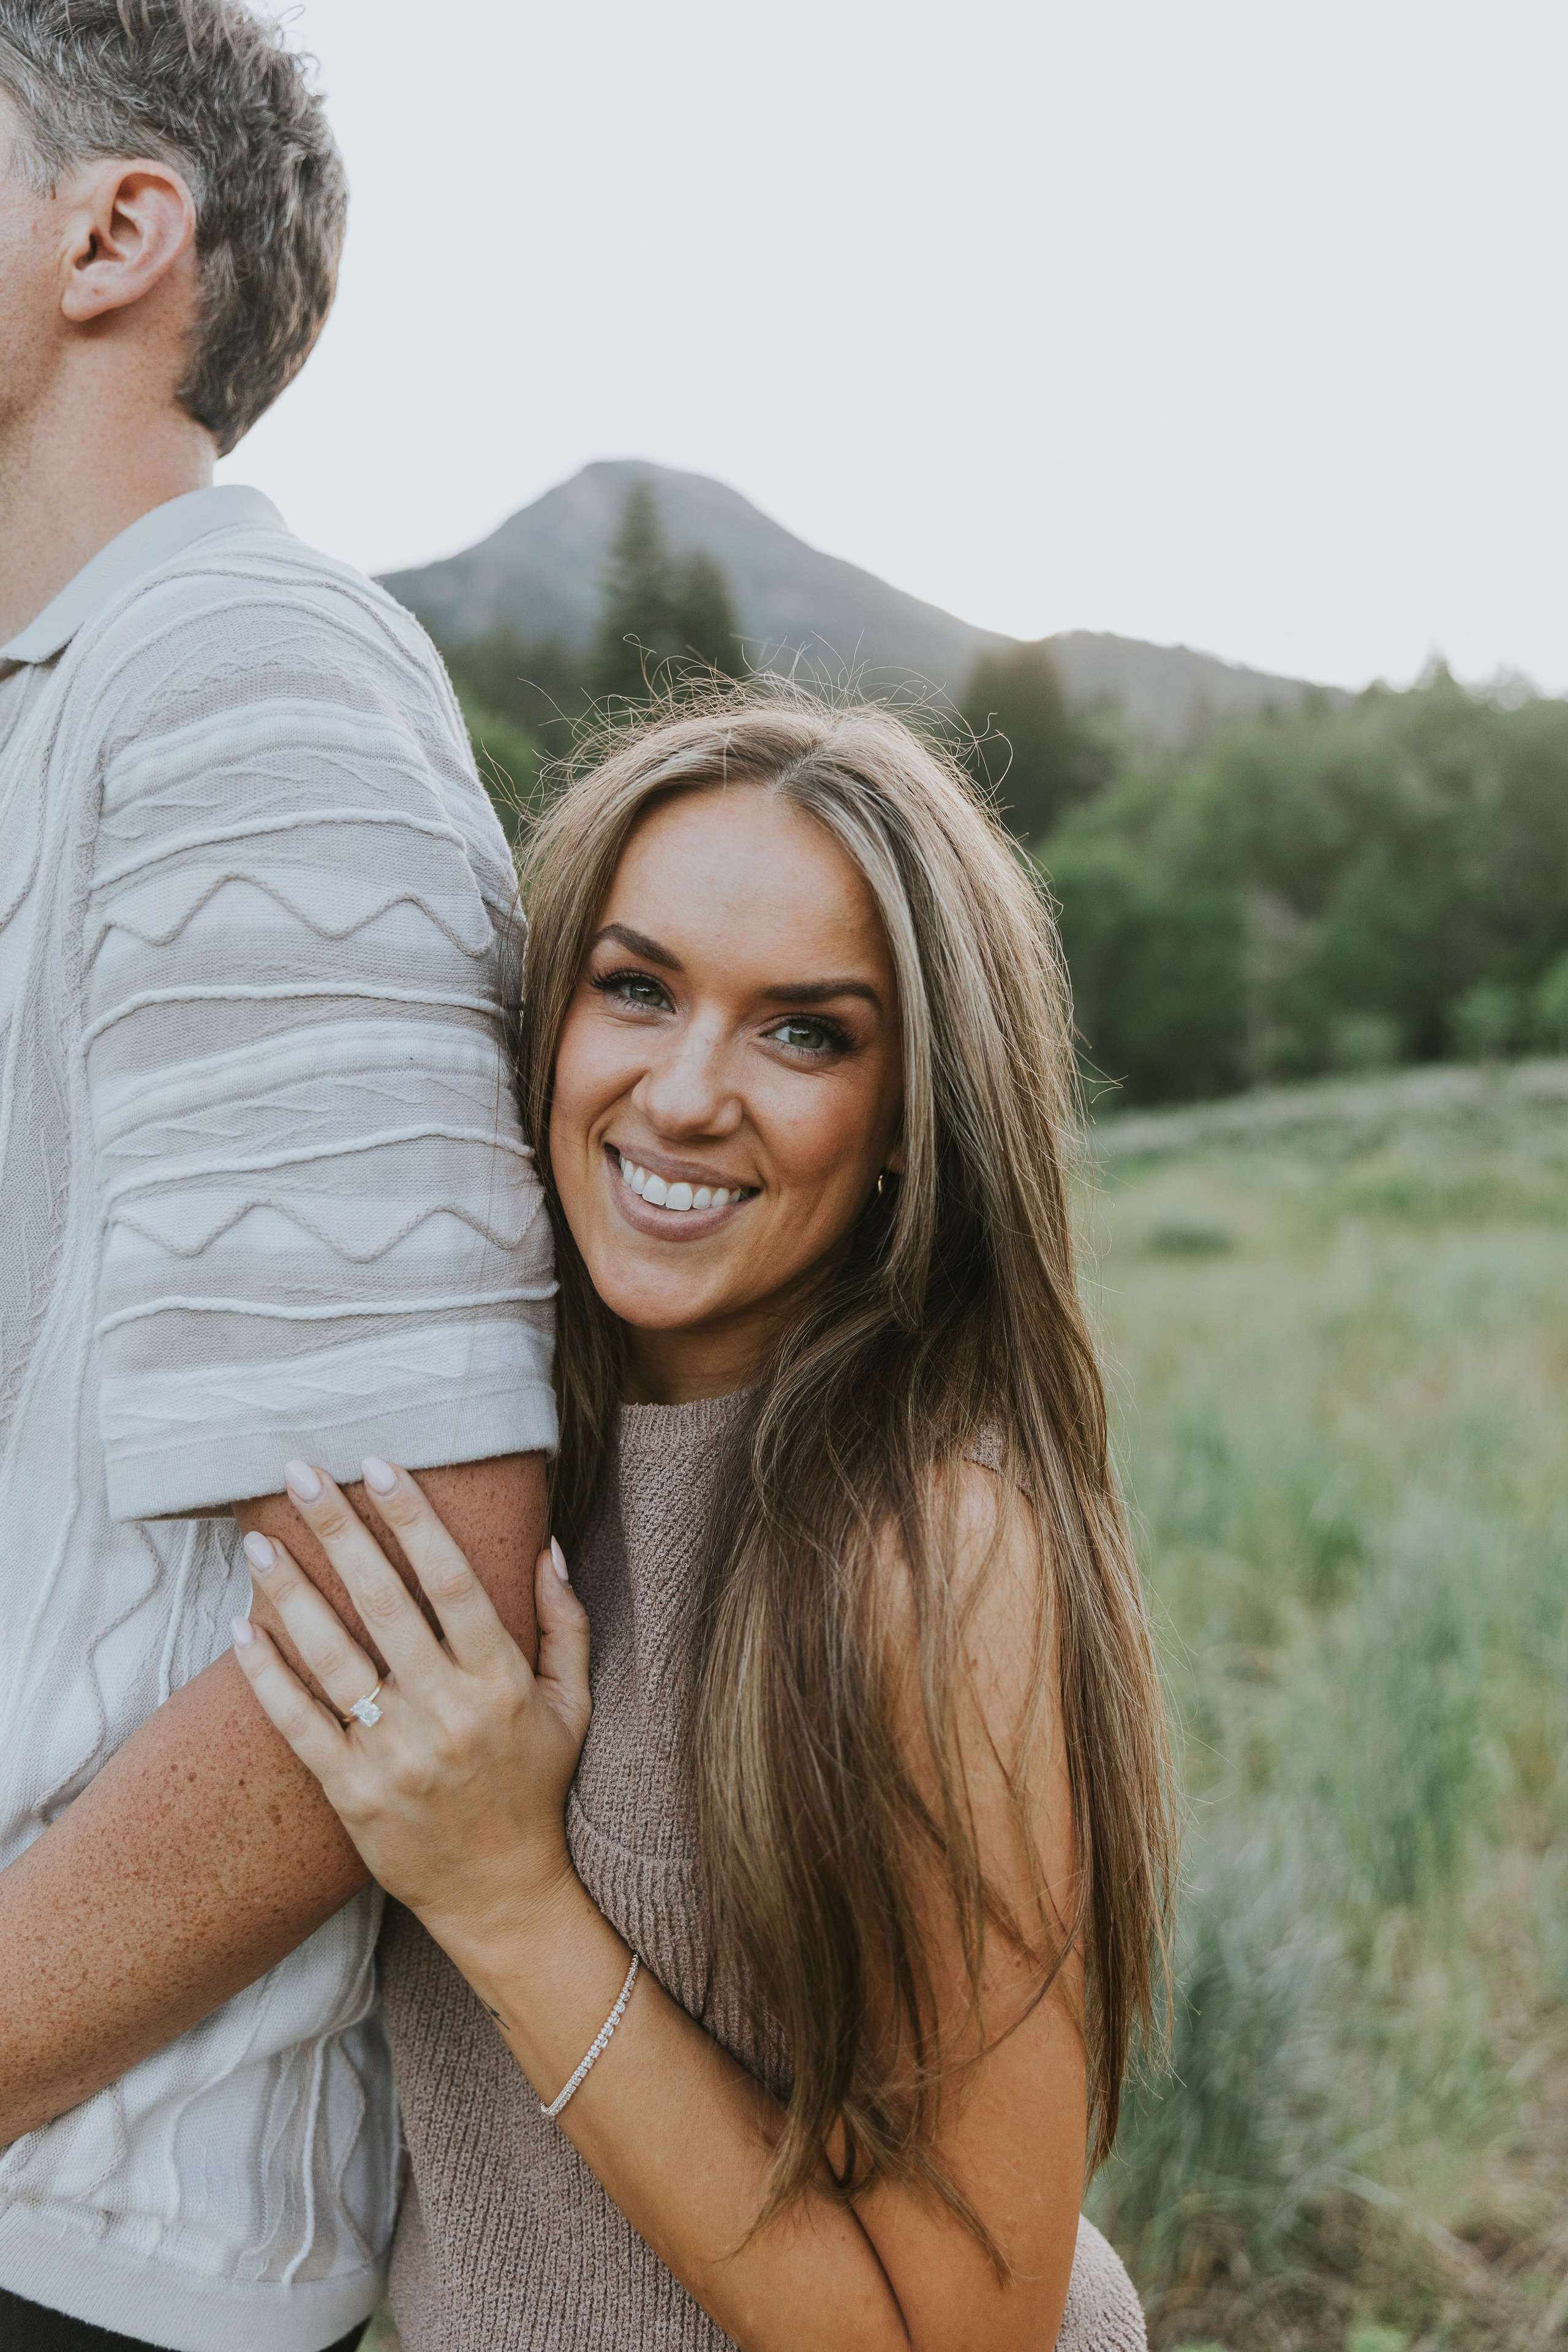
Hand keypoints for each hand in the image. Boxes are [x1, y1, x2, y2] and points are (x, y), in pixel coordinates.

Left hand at [231, 1459, 590, 1943]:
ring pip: (332, 1658)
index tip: (383, 1464)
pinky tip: (242, 1630)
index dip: (417, 1519)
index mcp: (499, 1681)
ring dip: (290, 1593)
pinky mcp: (352, 1795)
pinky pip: (299, 1726)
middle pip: (384, 1603)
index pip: (454, 1581)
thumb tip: (547, 1547)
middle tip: (301, 1474)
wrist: (501, 1895)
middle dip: (340, 1531)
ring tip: (258, 1541)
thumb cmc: (534, 1789)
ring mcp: (395, 1756)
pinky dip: (268, 1677)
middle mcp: (446, 1712)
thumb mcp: (571, 1705)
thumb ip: (564, 1623)